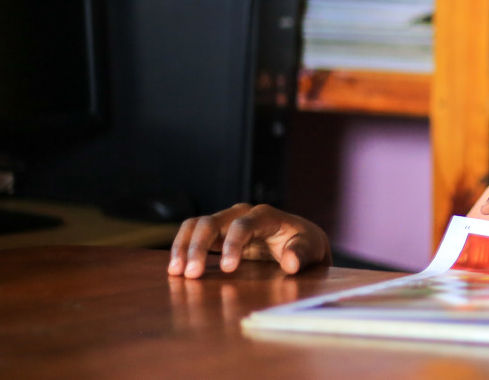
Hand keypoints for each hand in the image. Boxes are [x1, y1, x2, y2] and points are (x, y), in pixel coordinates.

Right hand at [167, 203, 329, 278]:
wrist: (300, 241)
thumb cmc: (305, 244)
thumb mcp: (312, 249)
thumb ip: (302, 254)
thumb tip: (291, 264)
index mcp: (265, 215)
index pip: (243, 225)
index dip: (232, 244)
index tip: (227, 269)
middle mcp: (242, 214)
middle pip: (212, 222)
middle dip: (199, 247)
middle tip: (192, 274)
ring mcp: (227, 222)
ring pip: (197, 225)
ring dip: (183, 247)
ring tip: (176, 272)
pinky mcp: (217, 233)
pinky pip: (192, 234)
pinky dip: (181, 248)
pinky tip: (175, 269)